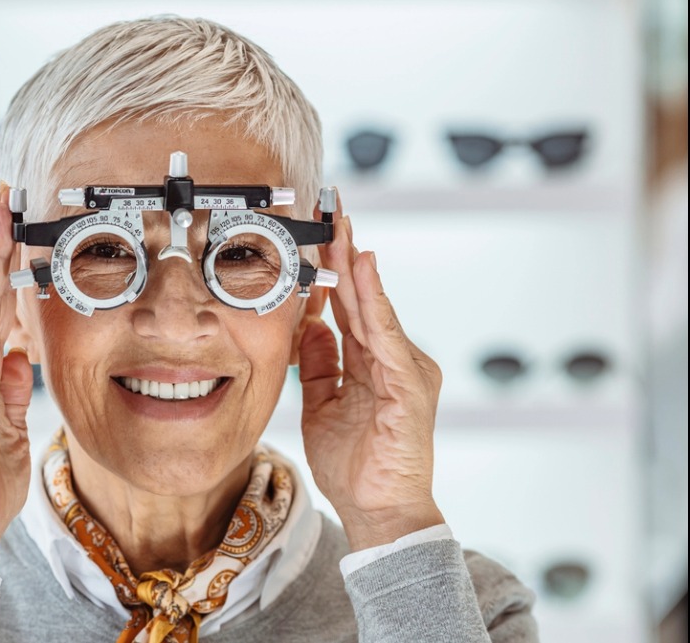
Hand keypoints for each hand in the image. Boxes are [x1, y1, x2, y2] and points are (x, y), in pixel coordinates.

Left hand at [298, 192, 444, 550]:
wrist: (378, 510)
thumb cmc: (354, 464)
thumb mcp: (322, 404)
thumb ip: (319, 364)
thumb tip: (310, 327)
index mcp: (372, 364)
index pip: (350, 307)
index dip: (334, 270)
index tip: (318, 232)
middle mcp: (393, 359)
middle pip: (364, 297)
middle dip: (346, 253)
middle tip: (330, 209)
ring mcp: (406, 370)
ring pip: (375, 307)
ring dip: (357, 266)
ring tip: (342, 228)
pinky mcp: (410, 386)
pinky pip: (386, 336)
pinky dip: (374, 303)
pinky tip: (362, 273)